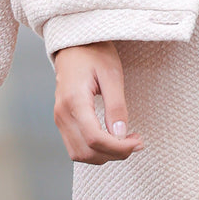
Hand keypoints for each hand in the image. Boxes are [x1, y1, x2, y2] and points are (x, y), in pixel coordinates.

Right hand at [52, 41, 144, 163]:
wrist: (73, 44)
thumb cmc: (94, 53)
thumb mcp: (111, 74)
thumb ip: (116, 105)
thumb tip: (120, 134)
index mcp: (74, 101)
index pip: (94, 138)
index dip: (118, 147)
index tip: (138, 142)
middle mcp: (62, 114)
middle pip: (87, 152)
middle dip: (114, 154)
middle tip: (136, 142)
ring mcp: (59, 119)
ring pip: (79, 154)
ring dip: (104, 155)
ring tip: (126, 142)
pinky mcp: (62, 120)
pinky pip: (76, 146)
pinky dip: (95, 150)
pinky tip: (111, 139)